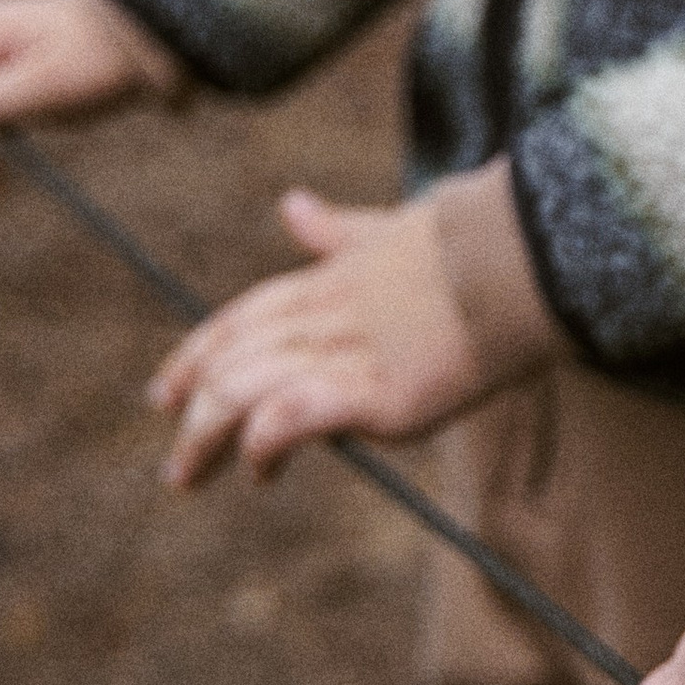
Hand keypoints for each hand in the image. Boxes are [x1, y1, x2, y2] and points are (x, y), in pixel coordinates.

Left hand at [146, 184, 547, 487]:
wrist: (518, 258)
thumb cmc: (468, 244)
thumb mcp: (389, 230)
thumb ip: (337, 231)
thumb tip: (291, 206)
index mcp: (323, 280)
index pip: (238, 320)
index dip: (194, 358)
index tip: (165, 393)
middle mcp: (321, 318)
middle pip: (229, 363)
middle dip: (190, 414)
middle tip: (177, 468)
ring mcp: (345, 355)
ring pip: (242, 392)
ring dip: (207, 440)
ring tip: (194, 478)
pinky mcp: (376, 394)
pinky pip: (292, 418)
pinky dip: (264, 444)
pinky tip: (262, 471)